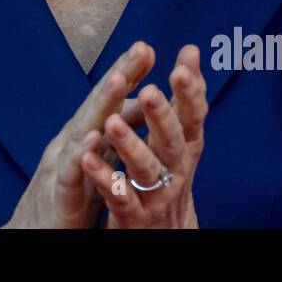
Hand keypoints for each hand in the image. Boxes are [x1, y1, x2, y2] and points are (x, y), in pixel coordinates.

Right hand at [3, 41, 154, 227]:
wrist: (36, 233)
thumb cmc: (71, 197)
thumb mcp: (98, 160)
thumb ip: (116, 133)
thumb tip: (142, 105)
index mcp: (85, 135)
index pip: (110, 100)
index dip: (127, 73)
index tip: (147, 47)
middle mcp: (72, 142)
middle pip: (99, 104)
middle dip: (119, 74)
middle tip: (140, 48)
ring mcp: (63, 165)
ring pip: (84, 129)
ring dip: (101, 104)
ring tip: (119, 79)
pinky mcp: (60, 195)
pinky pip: (71, 172)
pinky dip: (80, 153)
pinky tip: (93, 137)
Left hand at [80, 43, 207, 227]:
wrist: (166, 232)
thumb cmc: (170, 172)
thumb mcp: (181, 136)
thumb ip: (184, 97)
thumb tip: (192, 49)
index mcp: (186, 148)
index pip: (194, 117)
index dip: (191, 93)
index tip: (184, 64)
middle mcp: (175, 171)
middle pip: (173, 143)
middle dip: (162, 116)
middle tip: (150, 91)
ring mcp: (155, 195)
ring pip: (146, 170)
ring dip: (130, 145)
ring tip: (112, 122)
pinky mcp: (133, 216)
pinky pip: (119, 197)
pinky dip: (105, 178)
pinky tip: (88, 159)